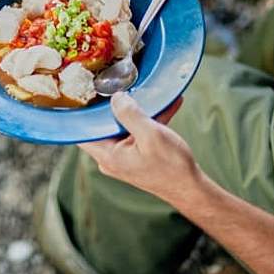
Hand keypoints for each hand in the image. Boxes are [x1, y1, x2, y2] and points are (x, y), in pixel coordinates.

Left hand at [79, 93, 200, 203]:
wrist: (190, 188)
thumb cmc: (171, 166)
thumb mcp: (151, 134)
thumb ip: (130, 113)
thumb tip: (116, 97)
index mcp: (107, 155)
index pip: (82, 132)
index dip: (83, 111)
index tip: (89, 91)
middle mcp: (111, 157)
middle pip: (104, 126)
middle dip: (116, 105)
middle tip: (123, 85)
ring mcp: (123, 157)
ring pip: (123, 127)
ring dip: (138, 111)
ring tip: (151, 93)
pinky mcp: (136, 155)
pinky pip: (138, 133)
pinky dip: (150, 120)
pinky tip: (167, 106)